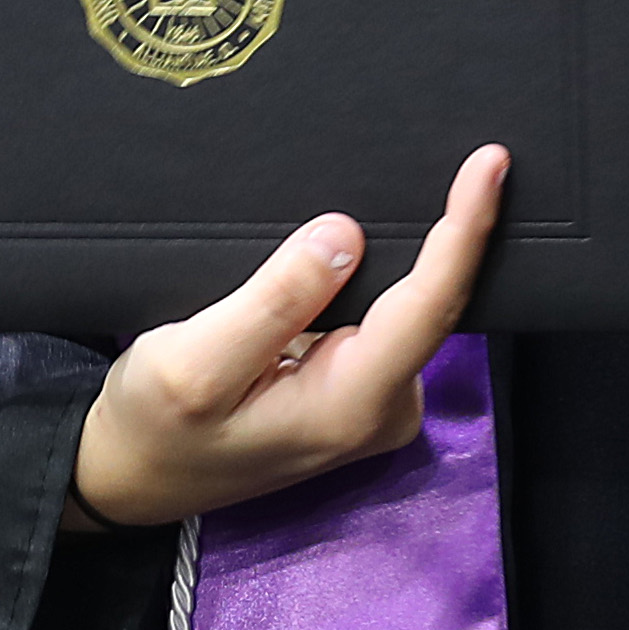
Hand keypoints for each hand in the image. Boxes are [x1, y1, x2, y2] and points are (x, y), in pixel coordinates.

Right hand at [70, 146, 508, 529]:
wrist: (137, 475)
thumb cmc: (156, 425)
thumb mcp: (194, 361)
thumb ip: (274, 301)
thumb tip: (345, 234)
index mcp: (350, 405)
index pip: (428, 308)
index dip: (465, 232)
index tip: (491, 164)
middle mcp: (381, 409)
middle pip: (433, 305)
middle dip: (450, 228)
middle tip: (468, 153)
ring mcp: (373, 403)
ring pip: (410, 307)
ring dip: (410, 250)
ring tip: (423, 184)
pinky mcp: (357, 390)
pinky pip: (386, 316)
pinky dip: (382, 274)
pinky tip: (371, 240)